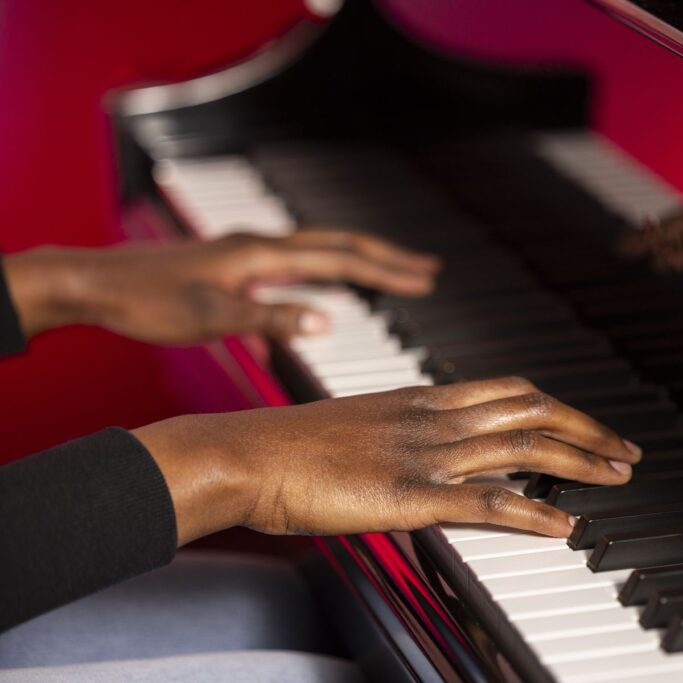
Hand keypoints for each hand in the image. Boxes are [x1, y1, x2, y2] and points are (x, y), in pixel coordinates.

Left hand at [4, 230, 440, 342]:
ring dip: (360, 261)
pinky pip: (298, 262)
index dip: (385, 270)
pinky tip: (329, 289)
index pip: (339, 260)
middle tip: (427, 270)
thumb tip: (327, 322)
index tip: (423, 278)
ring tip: (393, 273)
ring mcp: (248, 252)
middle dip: (386, 257)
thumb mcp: (213, 317)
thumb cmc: (148, 300)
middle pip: (339, 245)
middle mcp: (260, 245)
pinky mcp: (236, 264)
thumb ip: (271, 319)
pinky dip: (328, 270)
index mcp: (261, 254)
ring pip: (320, 250)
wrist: (97, 282)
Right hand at [133, 377, 642, 543]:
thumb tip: (433, 449)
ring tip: (617, 476)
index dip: (558, 406)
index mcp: (422, 397)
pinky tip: (564, 525)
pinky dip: (532, 512)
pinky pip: (486, 501)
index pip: (510, 390)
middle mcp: (434, 417)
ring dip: (579, 460)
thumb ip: (404, 431)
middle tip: (625, 450)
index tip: (587, 422)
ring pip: (523, 447)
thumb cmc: (292, 443)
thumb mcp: (362, 425)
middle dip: (587, 429)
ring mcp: (425, 453)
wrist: (247, 451)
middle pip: (532, 411)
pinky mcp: (409, 493)